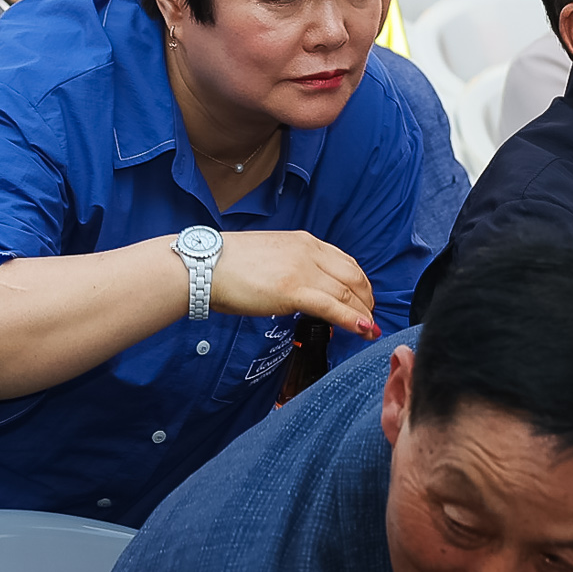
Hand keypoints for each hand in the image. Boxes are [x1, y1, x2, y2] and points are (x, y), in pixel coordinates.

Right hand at [208, 229, 380, 338]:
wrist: (204, 265)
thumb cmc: (228, 264)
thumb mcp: (270, 256)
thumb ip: (291, 268)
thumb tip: (301, 289)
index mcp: (303, 241)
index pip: (345, 261)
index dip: (360, 283)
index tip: (363, 299)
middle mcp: (308, 252)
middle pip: (354, 276)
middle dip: (366, 299)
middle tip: (368, 317)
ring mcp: (303, 270)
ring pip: (348, 293)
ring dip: (363, 313)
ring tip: (369, 328)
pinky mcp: (294, 291)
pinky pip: (333, 307)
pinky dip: (352, 319)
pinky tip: (362, 329)